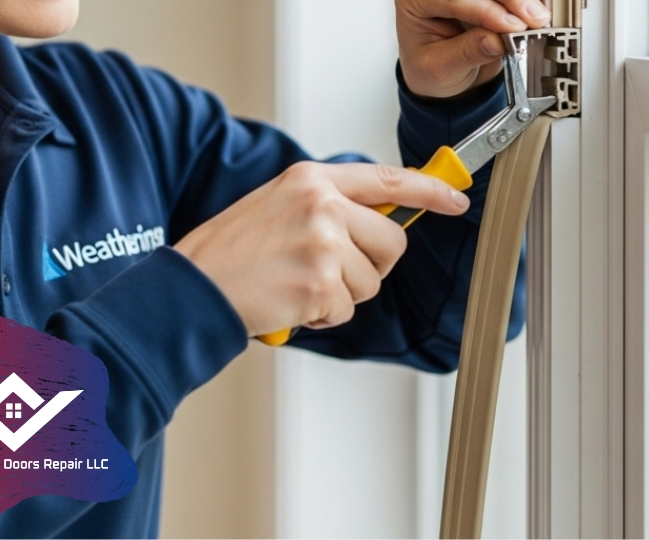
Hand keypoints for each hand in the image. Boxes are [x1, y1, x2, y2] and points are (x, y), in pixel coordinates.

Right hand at [174, 162, 470, 335]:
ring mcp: (323, 242)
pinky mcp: (320, 281)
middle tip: (329, 271)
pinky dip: (322, 315)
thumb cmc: (231, 253)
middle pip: (392, 242)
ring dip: (339, 294)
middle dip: (372, 265)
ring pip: (371, 282)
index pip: (387, 179)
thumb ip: (329, 206)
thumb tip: (378, 222)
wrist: (192, 286)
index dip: (429, 189)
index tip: (455, 198)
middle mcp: (322, 204)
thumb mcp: (278, 205)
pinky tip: (290, 301)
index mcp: (312, 180)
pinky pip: (346, 309)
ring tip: (296, 283)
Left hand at [396, 0, 551, 97]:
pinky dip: (528, 1)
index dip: (485, 11)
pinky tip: (539, 11)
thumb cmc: (430, 70)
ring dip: (522, 1)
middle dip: (511, 1)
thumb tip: (497, 40)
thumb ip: (467, 53)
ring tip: (539, 20)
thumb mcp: (440, 69)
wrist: (442, 77)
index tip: (511, 27)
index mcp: (416, 1)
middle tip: (533, 21)